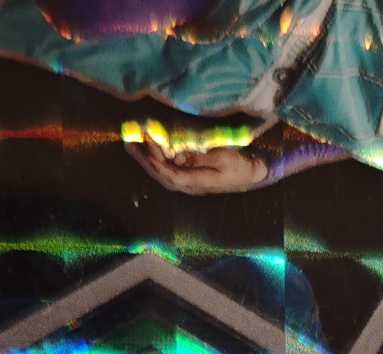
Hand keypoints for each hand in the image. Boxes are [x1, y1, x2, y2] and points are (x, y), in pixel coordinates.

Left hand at [125, 140, 268, 195]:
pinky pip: (168, 167)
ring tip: (133, 140)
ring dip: (146, 156)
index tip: (145, 142)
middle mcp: (188, 185)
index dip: (155, 159)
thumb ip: (199, 157)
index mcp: (195, 183)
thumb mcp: (223, 157)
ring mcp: (188, 181)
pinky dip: (157, 156)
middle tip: (128, 139)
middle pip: (159, 173)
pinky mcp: (190, 175)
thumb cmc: (240, 166)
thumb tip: (178, 156)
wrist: (253, 174)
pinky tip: (149, 145)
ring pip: (161, 170)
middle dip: (143, 157)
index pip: (168, 173)